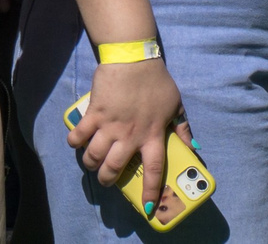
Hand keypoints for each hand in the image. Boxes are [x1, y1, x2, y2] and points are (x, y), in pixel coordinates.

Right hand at [70, 57, 189, 218]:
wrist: (133, 60)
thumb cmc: (156, 82)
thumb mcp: (177, 106)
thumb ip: (183, 129)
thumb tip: (193, 148)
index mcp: (153, 136)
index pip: (154, 171)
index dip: (152, 192)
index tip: (150, 208)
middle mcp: (130, 136)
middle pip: (115, 168)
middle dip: (108, 180)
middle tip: (107, 181)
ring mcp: (110, 125)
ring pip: (95, 155)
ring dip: (91, 164)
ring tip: (91, 164)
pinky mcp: (94, 113)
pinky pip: (79, 134)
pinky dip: (75, 141)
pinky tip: (75, 143)